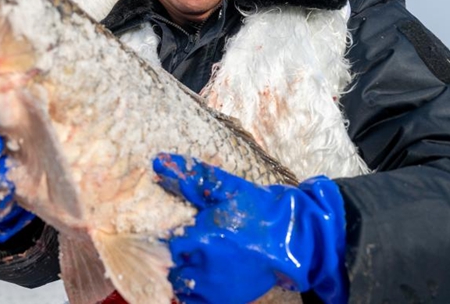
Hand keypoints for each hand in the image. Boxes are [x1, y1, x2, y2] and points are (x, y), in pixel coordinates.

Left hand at [153, 153, 347, 303]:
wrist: (291, 238)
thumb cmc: (259, 210)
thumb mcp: (227, 188)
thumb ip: (193, 178)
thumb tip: (158, 161)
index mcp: (203, 236)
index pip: (170, 242)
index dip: (174, 236)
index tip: (182, 230)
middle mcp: (205, 265)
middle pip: (171, 264)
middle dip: (177, 254)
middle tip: (188, 246)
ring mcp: (215, 287)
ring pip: (180, 284)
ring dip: (183, 272)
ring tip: (196, 261)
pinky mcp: (225, 300)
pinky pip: (194, 301)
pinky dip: (193, 292)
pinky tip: (203, 276)